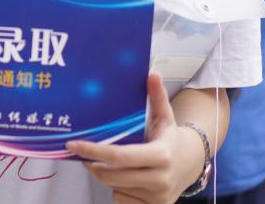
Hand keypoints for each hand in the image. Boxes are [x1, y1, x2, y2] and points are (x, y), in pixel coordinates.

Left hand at [68, 73, 206, 203]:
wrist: (191, 165)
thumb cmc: (170, 138)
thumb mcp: (165, 117)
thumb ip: (157, 96)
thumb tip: (152, 73)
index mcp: (161, 155)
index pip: (120, 156)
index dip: (94, 151)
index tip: (73, 145)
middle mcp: (161, 179)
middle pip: (111, 175)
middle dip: (93, 164)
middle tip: (84, 154)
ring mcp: (158, 197)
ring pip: (114, 187)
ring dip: (106, 176)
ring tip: (109, 163)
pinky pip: (122, 200)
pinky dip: (118, 190)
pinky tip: (125, 179)